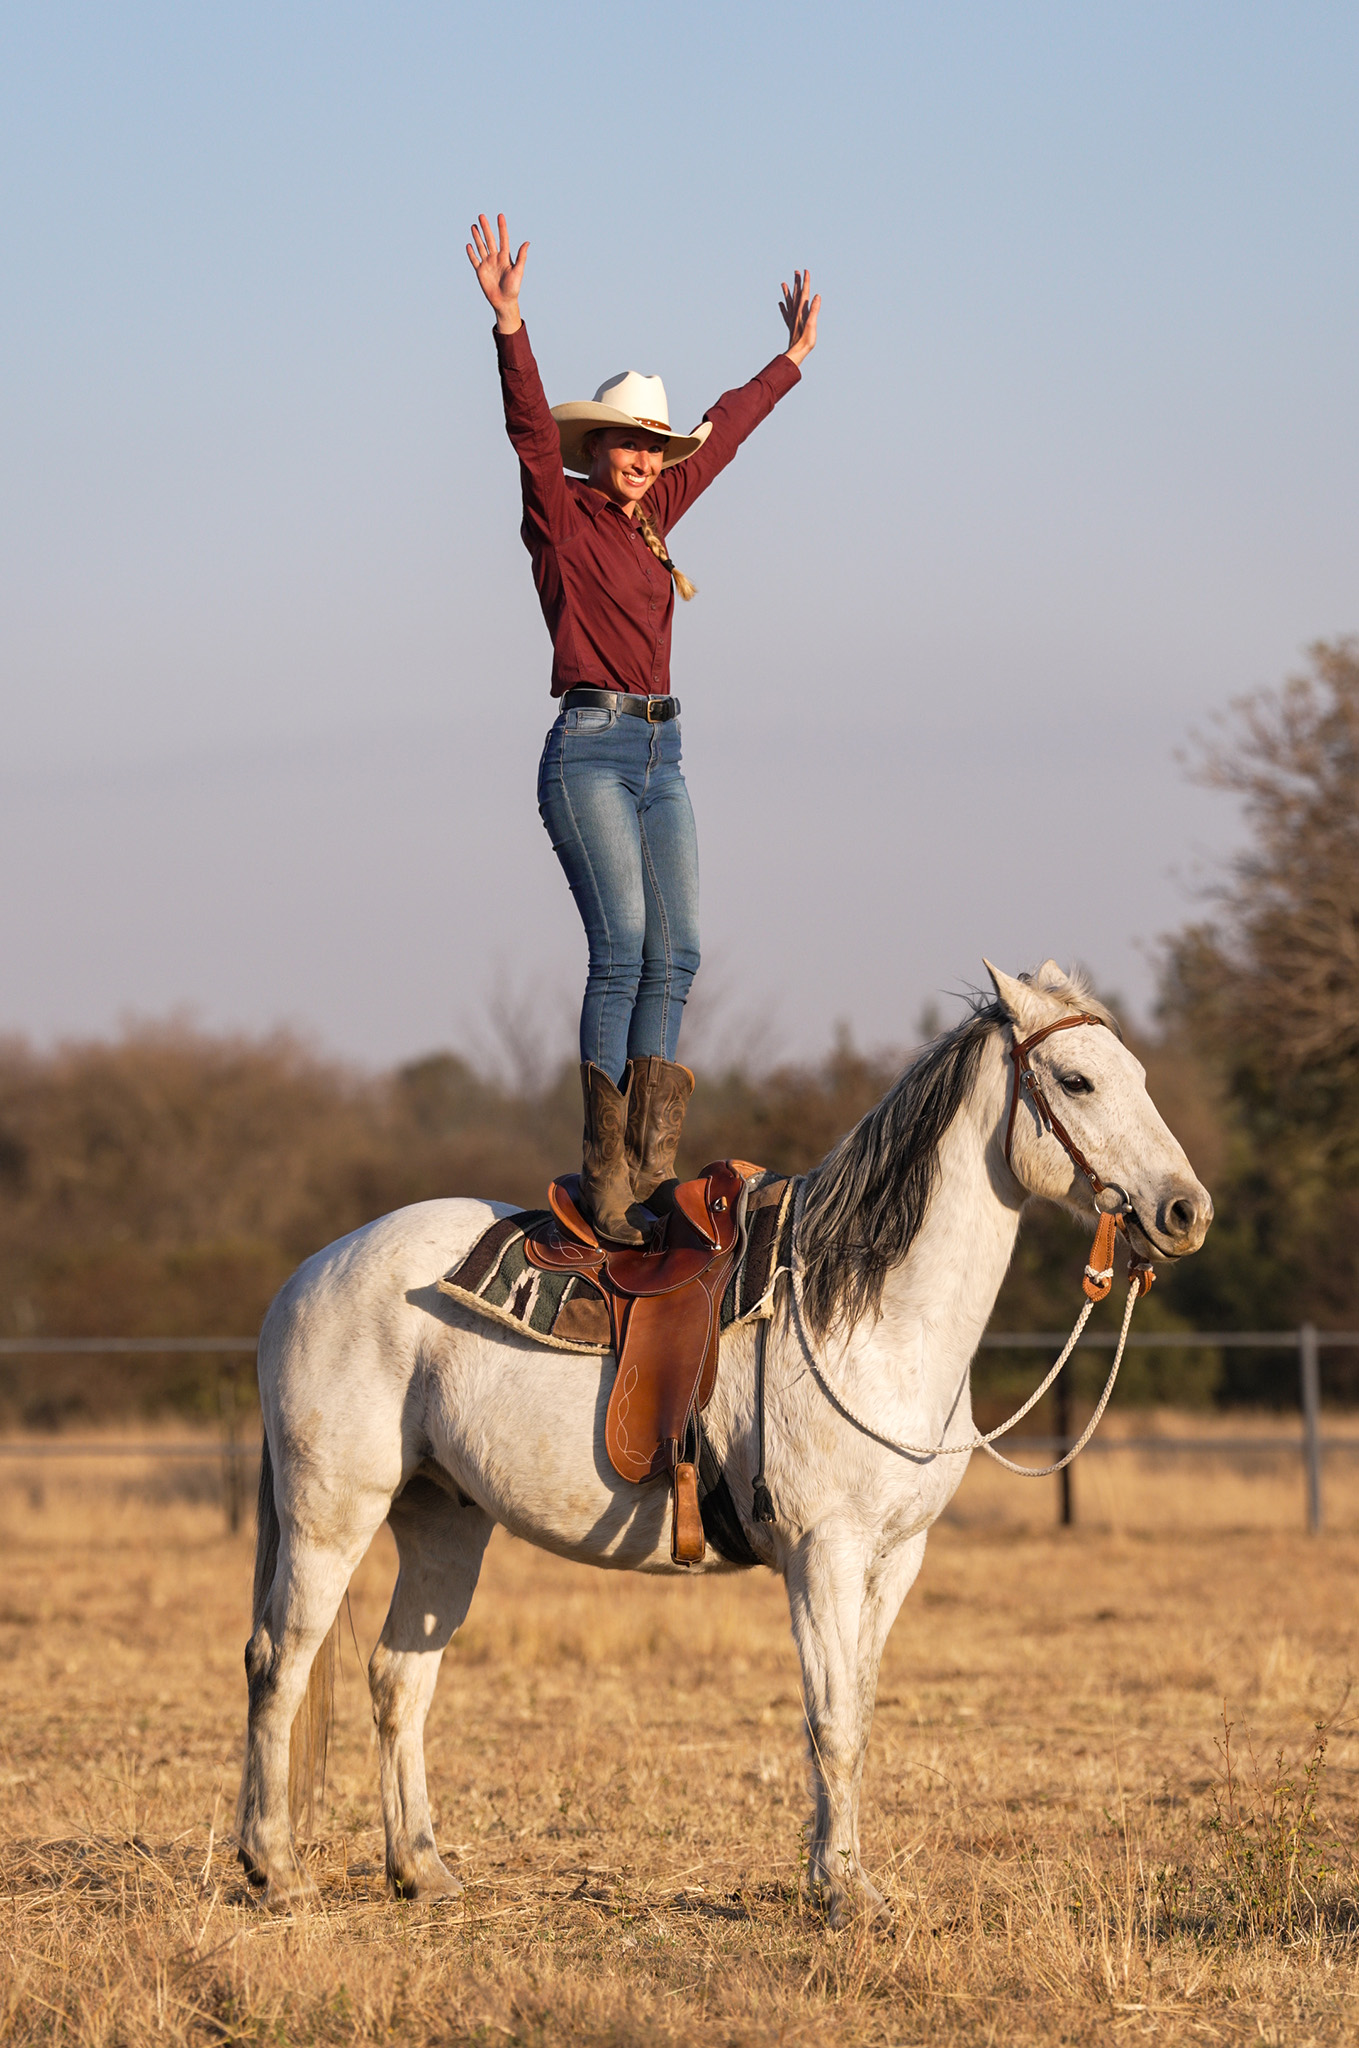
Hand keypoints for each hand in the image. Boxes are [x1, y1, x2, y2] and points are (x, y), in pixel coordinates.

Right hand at [467, 212, 528, 333]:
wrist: (504, 302)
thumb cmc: (513, 288)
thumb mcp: (518, 271)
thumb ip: (521, 257)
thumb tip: (527, 242)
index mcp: (505, 257)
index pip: (503, 239)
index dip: (502, 227)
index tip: (500, 216)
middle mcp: (495, 258)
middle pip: (490, 240)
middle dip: (486, 228)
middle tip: (481, 215)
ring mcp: (487, 264)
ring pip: (481, 247)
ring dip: (477, 237)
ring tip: (474, 226)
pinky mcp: (480, 271)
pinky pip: (475, 260)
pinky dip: (471, 253)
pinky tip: (469, 245)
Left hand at [779, 268, 819, 366]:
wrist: (796, 353)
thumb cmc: (806, 341)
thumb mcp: (812, 324)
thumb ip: (814, 310)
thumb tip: (817, 296)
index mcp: (802, 311)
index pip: (804, 293)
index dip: (805, 281)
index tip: (805, 271)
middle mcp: (796, 313)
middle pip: (796, 295)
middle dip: (797, 282)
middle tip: (796, 271)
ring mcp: (792, 319)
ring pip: (789, 302)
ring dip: (787, 292)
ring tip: (783, 284)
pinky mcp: (791, 326)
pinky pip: (786, 313)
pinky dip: (783, 307)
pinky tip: (780, 303)